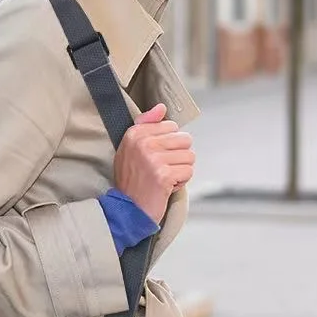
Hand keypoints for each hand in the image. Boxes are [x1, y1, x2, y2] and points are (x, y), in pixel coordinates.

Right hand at [113, 104, 194, 224]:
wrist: (127, 209)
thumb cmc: (132, 178)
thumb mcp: (132, 147)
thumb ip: (146, 124)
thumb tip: (161, 107)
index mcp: (135, 134)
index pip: (172, 126)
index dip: (169, 144)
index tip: (155, 156)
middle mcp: (143, 143)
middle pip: (184, 140)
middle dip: (178, 157)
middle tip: (162, 168)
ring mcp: (154, 159)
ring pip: (189, 156)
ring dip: (180, 170)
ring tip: (164, 178)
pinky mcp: (164, 175)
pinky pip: (188, 171)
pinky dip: (181, 182)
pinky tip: (166, 186)